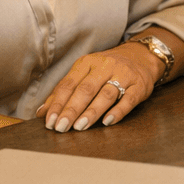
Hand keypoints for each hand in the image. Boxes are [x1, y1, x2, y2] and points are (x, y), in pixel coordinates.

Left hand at [37, 40, 163, 132]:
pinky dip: (118, 111)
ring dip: (92, 111)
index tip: (49, 121)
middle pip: (86, 89)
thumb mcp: (85, 73)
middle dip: (72, 109)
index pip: (69, 84)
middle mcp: (106, 66)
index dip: (58, 103)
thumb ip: (64, 91)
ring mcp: (124, 75)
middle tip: (61, 127)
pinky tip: (107, 121)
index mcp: (88, 62)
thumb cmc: (107, 69)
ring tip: (80, 126)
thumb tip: (41, 112)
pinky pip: (129, 99)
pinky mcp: (139, 85)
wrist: (141, 57)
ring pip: (106, 94)